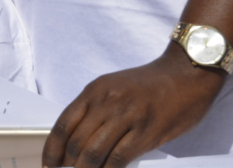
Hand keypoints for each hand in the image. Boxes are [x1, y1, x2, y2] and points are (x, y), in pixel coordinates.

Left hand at [42, 45, 226, 167]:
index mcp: (94, 91)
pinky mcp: (147, 132)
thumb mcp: (113, 88)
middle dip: (68, 164)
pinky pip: (119, 158)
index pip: (63, 124)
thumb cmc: (148, 85)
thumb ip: (95, 110)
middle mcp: (106, 102)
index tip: (48, 164)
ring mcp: (126, 117)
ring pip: (93, 152)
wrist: (184, 74)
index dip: (52, 149)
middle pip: (75, 142)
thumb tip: (75, 142)